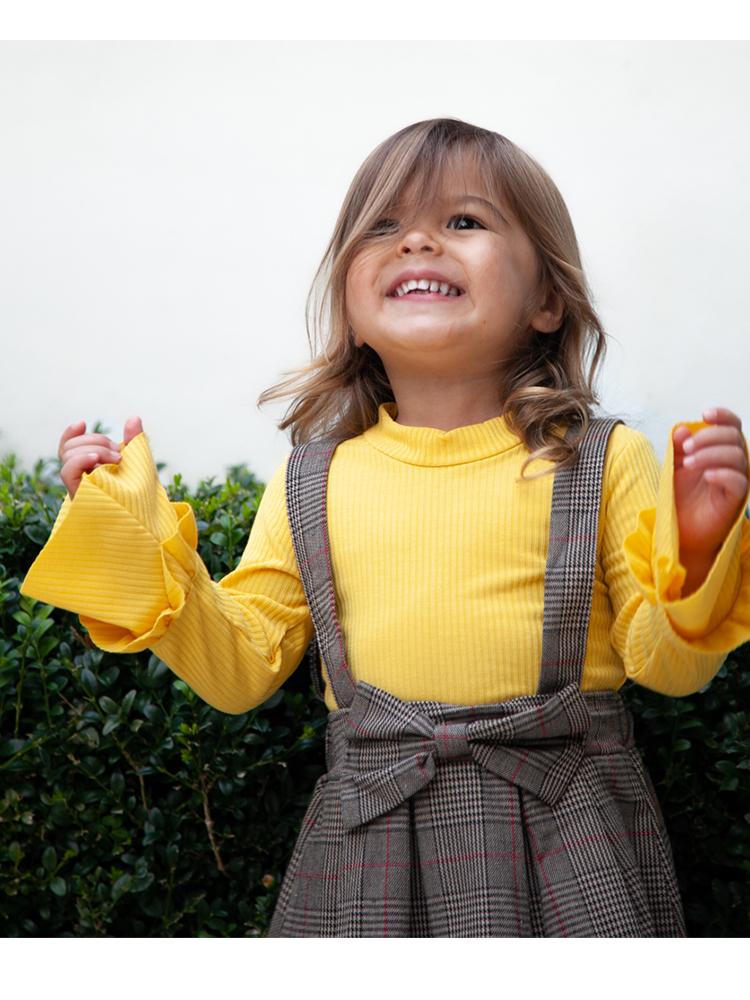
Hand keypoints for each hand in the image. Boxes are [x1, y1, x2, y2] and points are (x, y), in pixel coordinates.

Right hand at [58, 416, 143, 499]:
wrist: (145, 523)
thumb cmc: (142, 498)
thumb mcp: (140, 465)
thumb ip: (135, 442)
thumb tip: (133, 418)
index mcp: (92, 469)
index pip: (70, 448)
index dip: (71, 434)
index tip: (82, 423)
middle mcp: (82, 477)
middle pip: (70, 447)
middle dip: (95, 440)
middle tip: (119, 453)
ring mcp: (79, 485)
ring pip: (68, 455)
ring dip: (94, 449)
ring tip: (116, 460)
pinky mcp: (79, 494)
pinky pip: (68, 472)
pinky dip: (80, 459)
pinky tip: (96, 460)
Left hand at [673, 407, 748, 587]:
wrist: (679, 529)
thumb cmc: (680, 497)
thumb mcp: (673, 467)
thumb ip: (678, 447)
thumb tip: (682, 429)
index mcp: (720, 451)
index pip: (732, 427)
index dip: (723, 416)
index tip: (705, 414)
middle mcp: (733, 464)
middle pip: (735, 438)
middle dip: (710, 437)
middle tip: (687, 449)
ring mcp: (736, 481)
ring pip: (738, 456)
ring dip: (711, 454)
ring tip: (689, 463)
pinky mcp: (735, 500)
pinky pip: (739, 482)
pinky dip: (723, 474)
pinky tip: (706, 475)